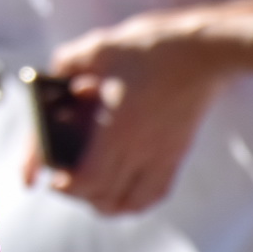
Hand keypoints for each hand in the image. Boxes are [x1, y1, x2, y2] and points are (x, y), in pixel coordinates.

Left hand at [44, 12, 221, 214]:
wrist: (203, 52)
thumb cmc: (151, 48)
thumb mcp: (99, 47)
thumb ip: (67, 63)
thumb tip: (51, 79)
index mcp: (118, 129)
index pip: (89, 180)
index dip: (66, 185)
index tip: (49, 178)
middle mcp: (141, 150)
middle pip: (103, 196)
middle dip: (75, 191)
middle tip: (60, 175)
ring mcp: (161, 156)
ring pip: (129, 203)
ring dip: (102, 202)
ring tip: (86, 186)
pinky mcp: (176, 154)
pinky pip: (153, 194)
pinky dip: (132, 201)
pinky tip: (120, 190)